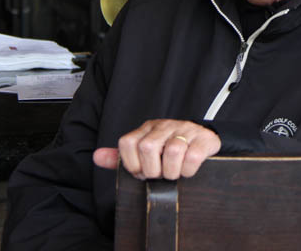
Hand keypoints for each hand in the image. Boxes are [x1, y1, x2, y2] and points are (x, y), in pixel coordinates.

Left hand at [93, 119, 220, 179]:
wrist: (203, 139)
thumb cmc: (169, 149)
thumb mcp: (144, 151)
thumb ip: (121, 156)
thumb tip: (97, 157)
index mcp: (147, 128)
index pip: (127, 143)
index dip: (131, 164)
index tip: (140, 172)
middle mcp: (165, 126)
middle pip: (148, 147)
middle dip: (151, 169)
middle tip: (158, 175)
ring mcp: (185, 130)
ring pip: (173, 151)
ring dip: (171, 172)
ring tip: (173, 174)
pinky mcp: (203, 139)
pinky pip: (193, 156)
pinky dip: (188, 170)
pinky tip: (187, 171)